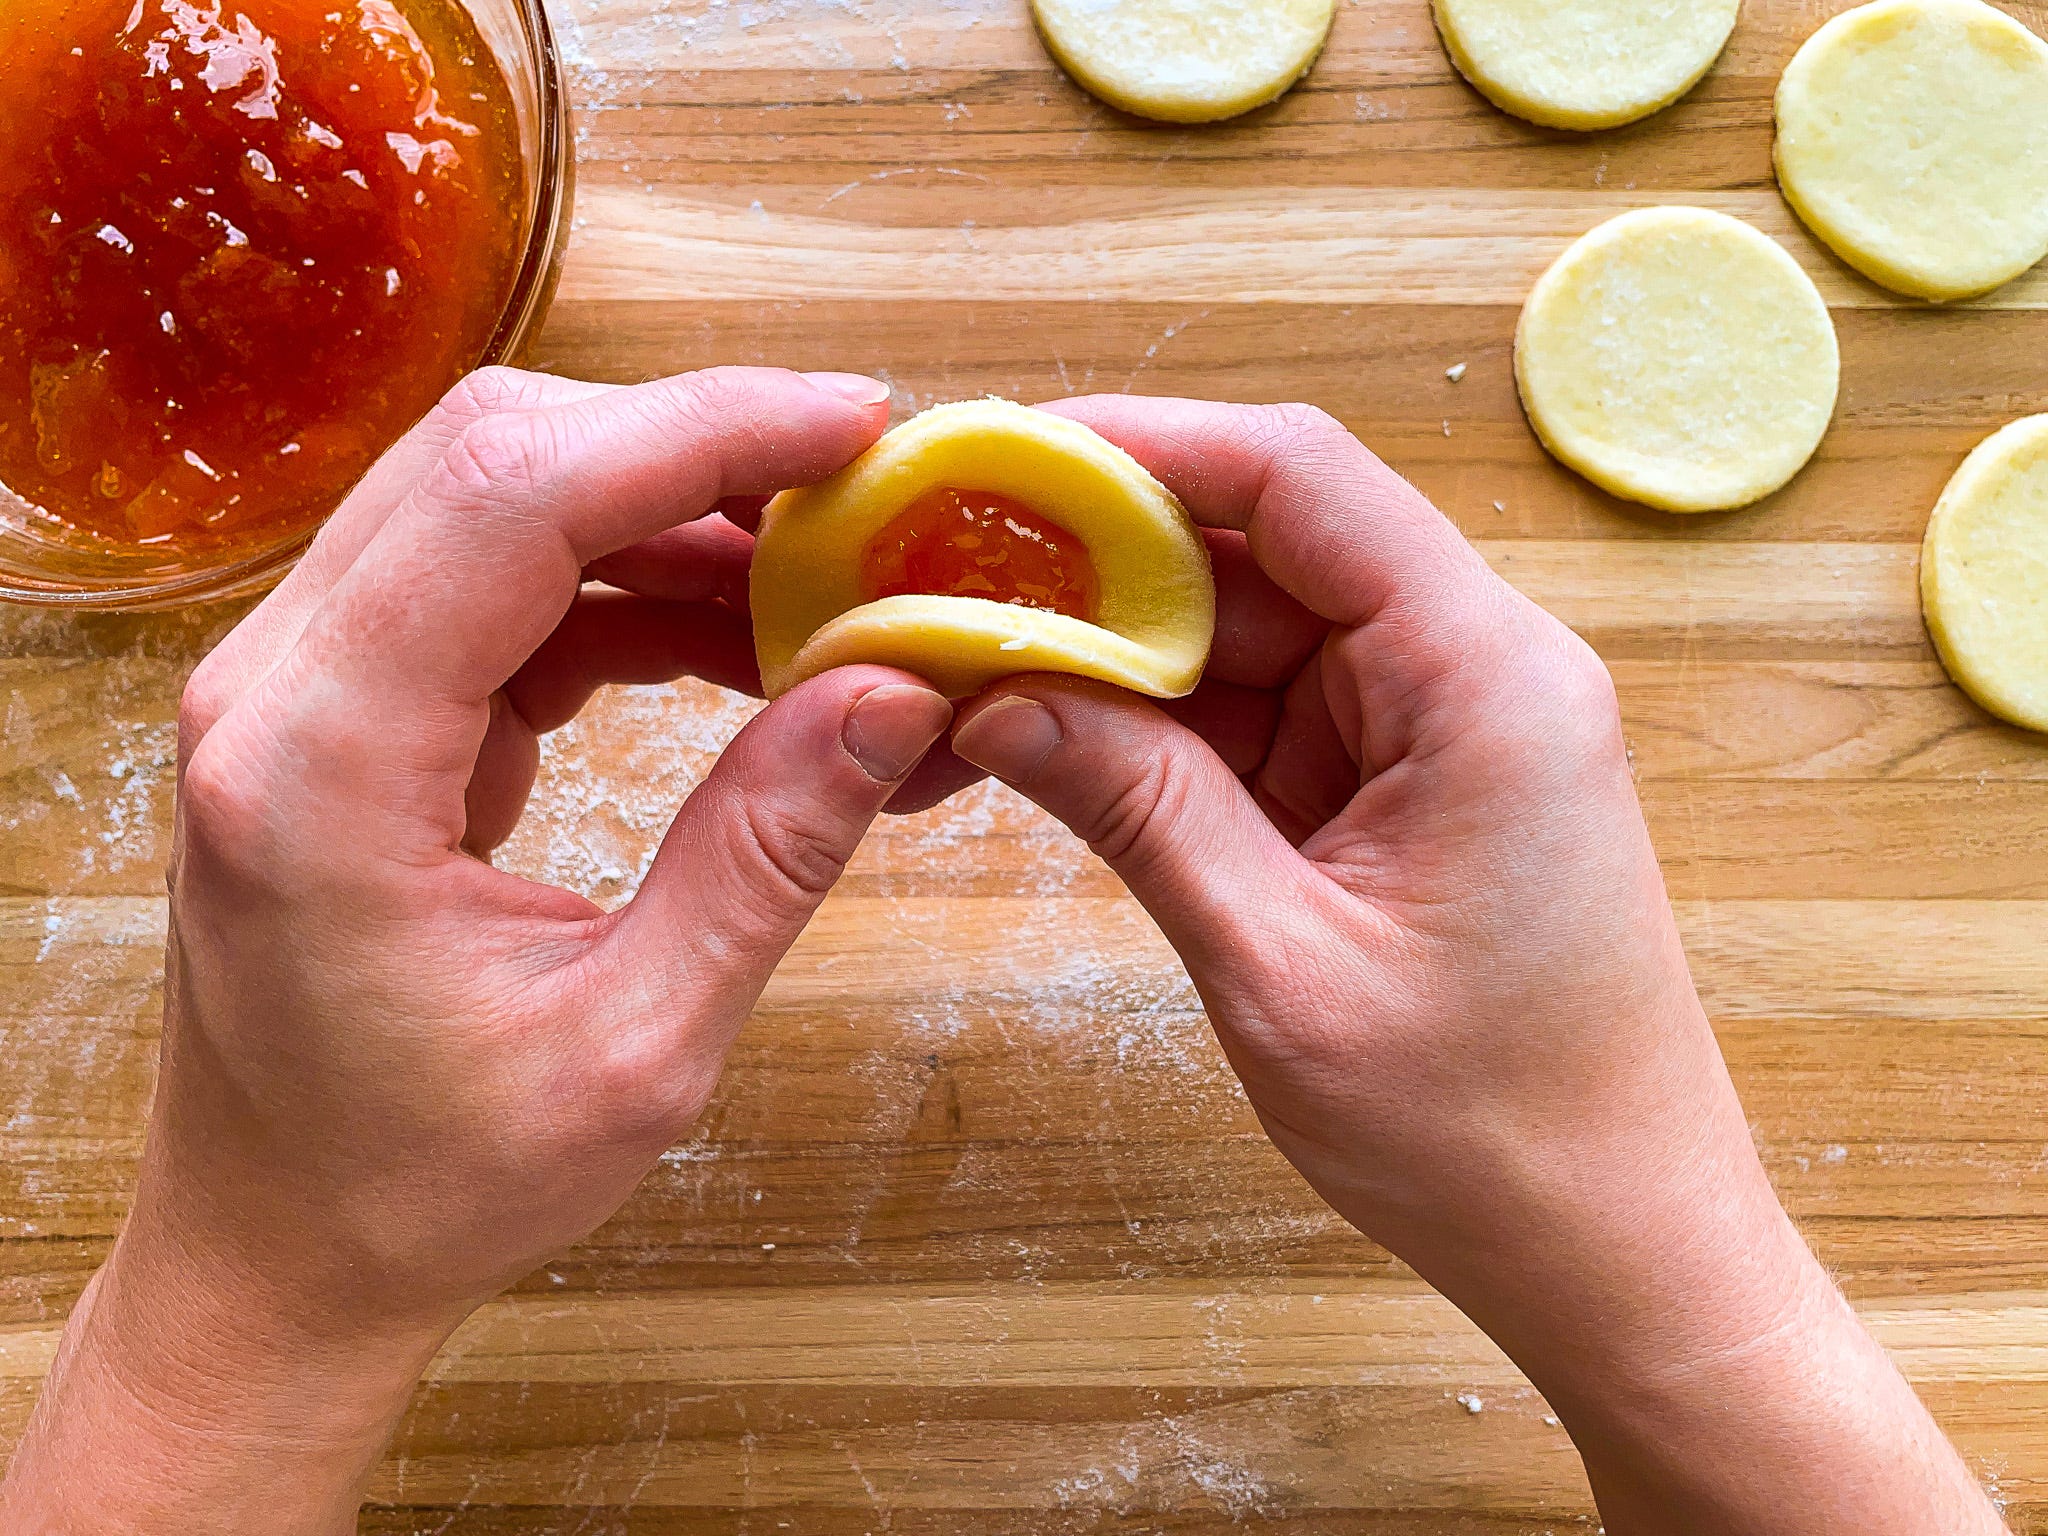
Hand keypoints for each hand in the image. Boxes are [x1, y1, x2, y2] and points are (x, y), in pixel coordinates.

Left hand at [0, 366, 954, 1533]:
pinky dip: (629, 586)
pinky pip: (500, 584)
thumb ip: (764, 856)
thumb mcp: (635, 1049)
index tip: (854, 425)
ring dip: (670, 517)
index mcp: (319, 769)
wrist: (280, 1252)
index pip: (507, 502)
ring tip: (824, 584)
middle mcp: (276, 693)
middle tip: (861, 500)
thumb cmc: (423, 1182)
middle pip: (492, 459)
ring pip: (497, 500)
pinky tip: (741, 640)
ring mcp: (299, 689)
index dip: (697, 434)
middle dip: (695, 451)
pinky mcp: (348, 709)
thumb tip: (890, 692)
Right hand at [948, 398, 2005, 1534]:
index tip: (998, 461)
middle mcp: (1474, 671)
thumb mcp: (1282, 968)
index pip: (1302, 481)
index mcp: (1485, 678)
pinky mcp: (1404, 788)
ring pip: (1247, 635)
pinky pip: (1263, 717)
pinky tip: (1052, 744)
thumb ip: (1140, 809)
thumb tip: (995, 693)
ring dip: (1114, 654)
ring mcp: (1438, 728)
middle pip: (1262, 549)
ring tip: (966, 675)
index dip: (1142, 447)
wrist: (1616, 1247)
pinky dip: (1159, 729)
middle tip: (939, 585)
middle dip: (1096, 564)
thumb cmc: (1489, 1130)